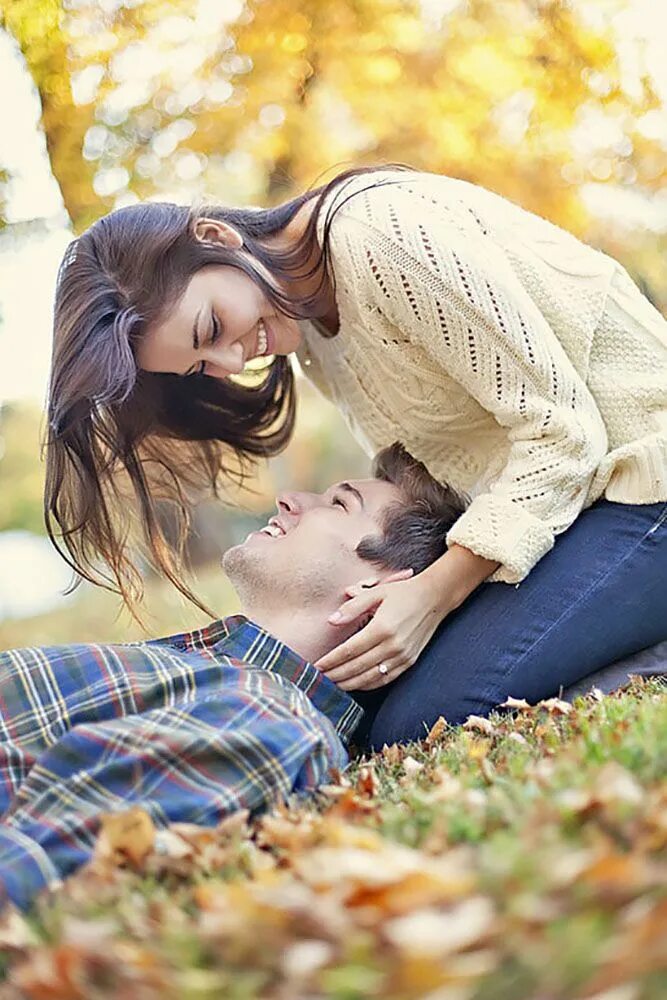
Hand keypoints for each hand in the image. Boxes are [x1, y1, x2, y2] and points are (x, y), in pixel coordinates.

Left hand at [314, 567, 454, 691]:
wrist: (435, 598)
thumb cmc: (403, 593)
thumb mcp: (377, 592)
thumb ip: (353, 607)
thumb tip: (331, 621)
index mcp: (382, 627)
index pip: (349, 650)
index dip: (331, 661)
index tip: (316, 666)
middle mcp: (393, 645)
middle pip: (357, 667)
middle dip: (335, 675)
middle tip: (319, 679)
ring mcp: (402, 656)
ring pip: (370, 677)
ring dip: (349, 684)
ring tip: (333, 685)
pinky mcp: (409, 662)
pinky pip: (385, 679)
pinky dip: (368, 684)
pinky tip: (355, 684)